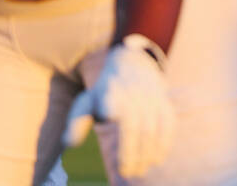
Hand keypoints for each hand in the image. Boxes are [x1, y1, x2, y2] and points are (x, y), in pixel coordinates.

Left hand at [63, 34, 174, 178]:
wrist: (131, 63)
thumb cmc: (104, 92)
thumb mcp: (86, 102)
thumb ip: (76, 122)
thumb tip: (69, 144)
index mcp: (110, 93)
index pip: (111, 103)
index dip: (111, 110)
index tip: (111, 128)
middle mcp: (131, 93)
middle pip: (134, 126)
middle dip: (131, 153)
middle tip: (126, 173)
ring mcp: (150, 97)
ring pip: (152, 128)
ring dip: (147, 153)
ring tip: (140, 170)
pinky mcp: (163, 100)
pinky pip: (167, 124)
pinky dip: (164, 143)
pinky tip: (157, 160)